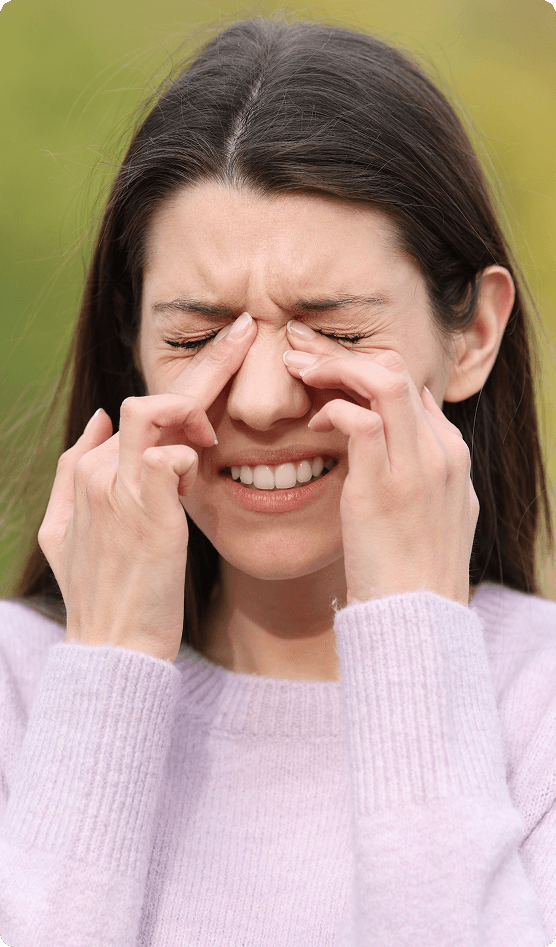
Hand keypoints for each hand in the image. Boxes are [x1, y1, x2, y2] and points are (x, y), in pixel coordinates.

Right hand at [38, 313, 256, 662]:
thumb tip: (93, 421)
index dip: (185, 389)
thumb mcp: (66, 533)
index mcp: (89, 471)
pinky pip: (168, 457)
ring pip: (152, 412)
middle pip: (151, 397)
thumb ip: (73, 473)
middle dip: (206, 360)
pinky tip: (204, 467)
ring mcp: (117, 490)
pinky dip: (190, 456)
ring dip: (195, 405)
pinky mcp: (143, 512)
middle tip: (248, 331)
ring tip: (220, 430)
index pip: (142, 410)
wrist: (113, 650)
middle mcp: (98, 472)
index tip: (225, 364)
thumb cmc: (103, 595)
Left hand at [283, 327, 478, 606]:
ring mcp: (416, 467)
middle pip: (397, 369)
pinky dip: (330, 410)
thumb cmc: (414, 570)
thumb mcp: (437, 511)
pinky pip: (358, 421)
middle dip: (343, 351)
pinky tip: (311, 425)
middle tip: (300, 349)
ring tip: (298, 368)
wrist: (419, 620)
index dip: (364, 366)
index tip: (325, 365)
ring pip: (383, 380)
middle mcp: (440, 452)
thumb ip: (426, 465)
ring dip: (334, 365)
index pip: (410, 382)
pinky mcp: (383, 488)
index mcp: (451, 454)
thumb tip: (408, 423)